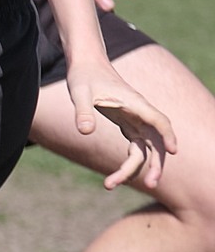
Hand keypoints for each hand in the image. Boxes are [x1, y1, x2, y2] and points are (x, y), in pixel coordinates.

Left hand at [66, 58, 175, 189]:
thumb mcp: (79, 93)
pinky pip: (136, 148)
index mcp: (134, 103)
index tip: (172, 152)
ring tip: (111, 185)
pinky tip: (116, 176)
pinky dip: (130, 163)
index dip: (167, 135)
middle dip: (156, 164)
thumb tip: (85, 132)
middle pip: (155, 142)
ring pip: (145, 149)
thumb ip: (82, 111)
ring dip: (136, 169)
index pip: (158, 121)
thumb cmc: (84, 77)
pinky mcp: (128, 125)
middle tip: (150, 184)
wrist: (86, 66)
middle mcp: (140, 114)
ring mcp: (136, 120)